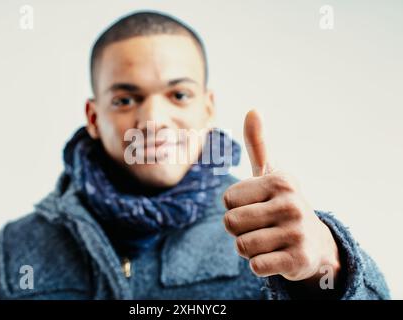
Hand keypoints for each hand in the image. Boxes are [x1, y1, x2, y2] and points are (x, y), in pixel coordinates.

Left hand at [223, 110, 340, 284]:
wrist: (315, 244)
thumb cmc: (282, 205)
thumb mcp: (272, 175)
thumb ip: (258, 145)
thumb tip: (253, 109)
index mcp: (280, 180)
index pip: (227, 199)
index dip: (236, 207)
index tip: (258, 207)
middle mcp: (292, 203)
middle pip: (230, 223)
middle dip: (240, 230)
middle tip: (262, 227)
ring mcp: (297, 232)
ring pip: (241, 246)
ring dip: (249, 248)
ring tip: (270, 241)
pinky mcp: (298, 260)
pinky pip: (255, 265)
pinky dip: (260, 265)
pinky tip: (277, 257)